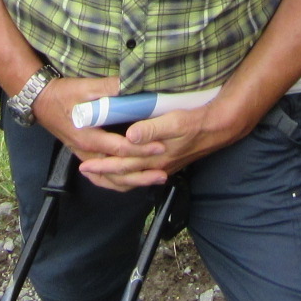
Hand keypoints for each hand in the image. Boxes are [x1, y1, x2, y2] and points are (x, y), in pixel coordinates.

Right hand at [30, 76, 164, 180]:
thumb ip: (109, 87)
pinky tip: (132, 182)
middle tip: (163, 173)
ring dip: (132, 181)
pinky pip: (102, 177)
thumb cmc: (64, 95)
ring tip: (153, 180)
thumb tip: (131, 84)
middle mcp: (87, 152)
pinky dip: (117, 183)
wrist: (41, 102)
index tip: (160, 147)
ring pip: (110, 178)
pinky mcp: (85, 157)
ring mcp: (86, 157)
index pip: (119, 149)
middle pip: (117, 170)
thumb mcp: (86, 87)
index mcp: (89, 137)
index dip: (140, 149)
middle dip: (141, 173)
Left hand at [86, 101, 249, 188]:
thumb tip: (130, 135)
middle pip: (124, 175)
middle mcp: (156, 167)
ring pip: (133, 178)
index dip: (103, 165)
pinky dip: (128, 175)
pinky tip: (124, 169)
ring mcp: (162, 168)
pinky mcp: (167, 164)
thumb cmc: (195, 122)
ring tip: (98, 172)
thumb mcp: (174, 121)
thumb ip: (151, 129)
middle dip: (103, 173)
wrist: (217, 129)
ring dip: (114, 176)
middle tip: (84, 170)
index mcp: (154, 158)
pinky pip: (142, 175)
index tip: (85, 164)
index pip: (123, 165)